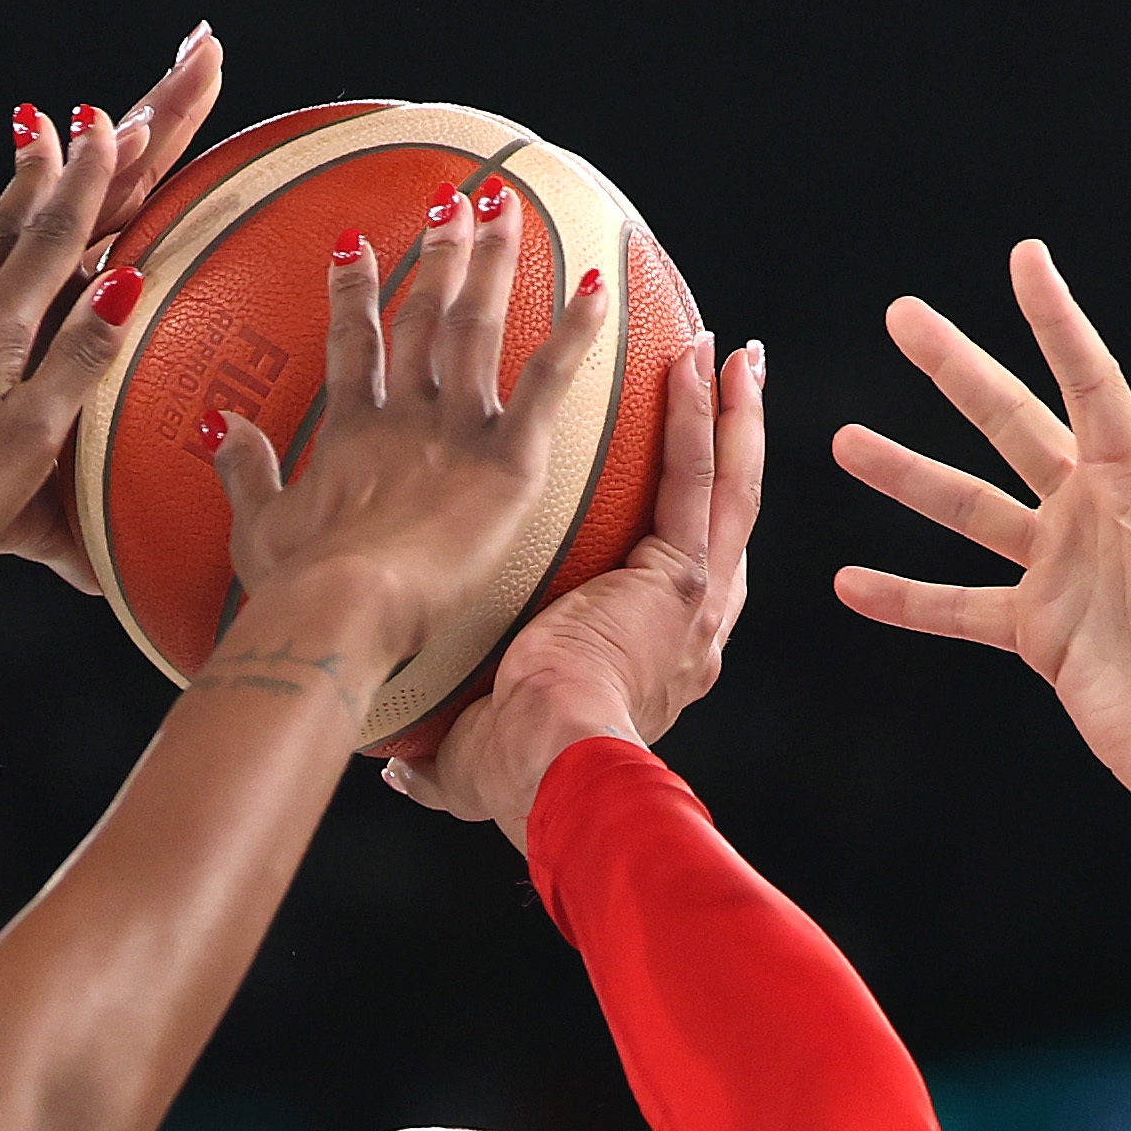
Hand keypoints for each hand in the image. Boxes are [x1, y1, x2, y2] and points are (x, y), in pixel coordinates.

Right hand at [208, 192, 615, 701]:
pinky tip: (595, 282)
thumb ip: (243, 468)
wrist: (342, 608)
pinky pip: (547, 383)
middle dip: (439, 254)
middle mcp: (406, 416)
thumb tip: (219, 423)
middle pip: (426, 316)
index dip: (353, 292)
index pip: (354, 344)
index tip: (354, 243)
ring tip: (507, 204)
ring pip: (478, 327)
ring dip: (492, 262)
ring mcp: (456, 431)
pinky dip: (572, 332)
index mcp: (351, 433)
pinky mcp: (506, 460)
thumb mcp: (258, 526)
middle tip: (453, 200)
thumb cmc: (300, 588)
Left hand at [379, 334, 766, 845]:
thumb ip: (440, 754)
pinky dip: (700, 414)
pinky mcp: (681, 577)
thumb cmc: (516, 777)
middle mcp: (688, 634)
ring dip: (733, 415)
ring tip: (732, 354)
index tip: (681, 486)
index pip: (676, 584)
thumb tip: (396, 765)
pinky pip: (692, 477)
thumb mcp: (473, 762)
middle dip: (733, 454)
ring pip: (726, 488)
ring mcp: (692, 602)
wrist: (552, 769)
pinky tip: (699, 360)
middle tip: (732, 395)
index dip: (686, 529)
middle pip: (721, 523)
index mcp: (652, 669)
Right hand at [831, 240, 1130, 818]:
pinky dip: (905, 599)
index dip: (1058, 324)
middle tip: (902, 316)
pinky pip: (956, 607)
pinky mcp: (1035, 634)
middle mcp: (1091, 518)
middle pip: (1011, 425)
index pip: (1091, 388)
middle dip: (956, 370)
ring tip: (845, 442)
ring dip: (909, 477)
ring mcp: (1058, 573)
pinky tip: (850, 585)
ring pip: (969, 509)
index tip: (1025, 260)